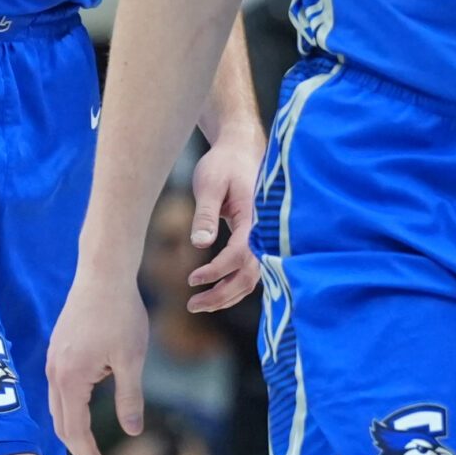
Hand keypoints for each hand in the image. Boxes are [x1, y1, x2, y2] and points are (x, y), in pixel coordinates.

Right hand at [47, 254, 150, 454]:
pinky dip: (69, 405)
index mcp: (71, 379)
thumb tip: (133, 431)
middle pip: (61, 421)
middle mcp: (55, 371)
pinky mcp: (57, 347)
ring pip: (57, 404)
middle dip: (77, 447)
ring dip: (71, 426)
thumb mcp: (132, 359)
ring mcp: (53, 358)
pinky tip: (83, 407)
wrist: (103, 272)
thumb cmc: (121, 312)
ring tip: (88, 445)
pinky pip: (59, 386)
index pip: (75, 429)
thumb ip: (130, 397)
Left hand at [184, 133, 262, 312]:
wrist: (240, 148)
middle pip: (250, 275)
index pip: (240, 254)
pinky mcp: (255, 238)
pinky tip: (215, 292)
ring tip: (198, 304)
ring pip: (252, 277)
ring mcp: (262, 236)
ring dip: (227, 295)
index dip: (217, 271)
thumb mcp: (208, 183)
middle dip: (222, 294)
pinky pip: (250, 269)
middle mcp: (263, 230)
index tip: (192, 279)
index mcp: (254, 216)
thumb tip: (200, 245)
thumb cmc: (223, 163)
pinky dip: (234, 286)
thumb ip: (205, 215)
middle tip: (192, 305)